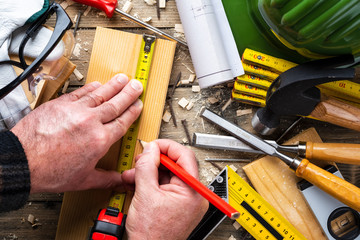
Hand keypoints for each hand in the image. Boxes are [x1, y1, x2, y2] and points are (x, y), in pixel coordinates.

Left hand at [11, 74, 142, 192]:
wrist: (22, 161)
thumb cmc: (50, 171)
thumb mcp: (83, 180)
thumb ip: (106, 179)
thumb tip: (119, 180)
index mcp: (99, 140)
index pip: (122, 122)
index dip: (132, 112)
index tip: (138, 105)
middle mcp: (90, 122)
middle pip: (115, 104)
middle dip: (128, 94)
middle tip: (136, 86)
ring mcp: (75, 111)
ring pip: (100, 94)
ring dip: (113, 86)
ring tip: (122, 79)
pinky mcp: (60, 104)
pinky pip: (80, 92)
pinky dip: (91, 87)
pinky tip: (97, 84)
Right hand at [123, 139, 208, 239]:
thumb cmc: (151, 234)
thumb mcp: (145, 193)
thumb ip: (147, 166)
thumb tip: (151, 149)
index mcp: (192, 191)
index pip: (184, 156)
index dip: (167, 147)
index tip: (153, 145)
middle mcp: (193, 195)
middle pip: (174, 166)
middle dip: (153, 162)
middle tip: (140, 161)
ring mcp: (185, 201)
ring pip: (166, 176)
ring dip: (148, 173)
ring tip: (132, 176)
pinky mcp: (176, 206)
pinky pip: (164, 187)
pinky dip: (150, 184)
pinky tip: (136, 184)